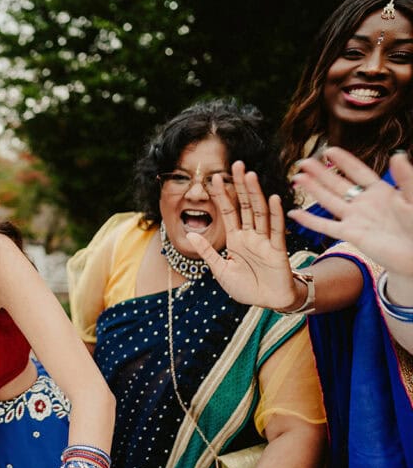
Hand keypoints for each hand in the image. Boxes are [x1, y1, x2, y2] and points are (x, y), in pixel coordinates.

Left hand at [187, 161, 300, 310]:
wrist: (268, 303)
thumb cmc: (246, 288)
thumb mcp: (220, 270)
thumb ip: (207, 252)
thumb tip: (189, 234)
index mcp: (236, 239)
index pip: (228, 212)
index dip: (221, 195)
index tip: (212, 178)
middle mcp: (251, 235)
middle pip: (244, 205)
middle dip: (240, 185)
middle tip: (236, 164)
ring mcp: (265, 241)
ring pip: (259, 212)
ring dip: (255, 194)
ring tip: (250, 175)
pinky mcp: (277, 250)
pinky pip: (276, 230)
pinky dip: (276, 214)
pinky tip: (273, 198)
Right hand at [289, 148, 412, 277]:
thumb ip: (406, 178)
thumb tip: (397, 155)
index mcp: (381, 191)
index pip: (358, 172)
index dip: (344, 161)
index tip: (329, 150)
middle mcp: (365, 203)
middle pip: (337, 184)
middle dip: (320, 172)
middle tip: (304, 162)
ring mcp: (356, 219)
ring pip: (328, 201)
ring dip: (312, 189)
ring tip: (297, 178)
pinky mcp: (350, 234)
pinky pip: (325, 226)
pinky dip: (308, 220)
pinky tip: (294, 214)